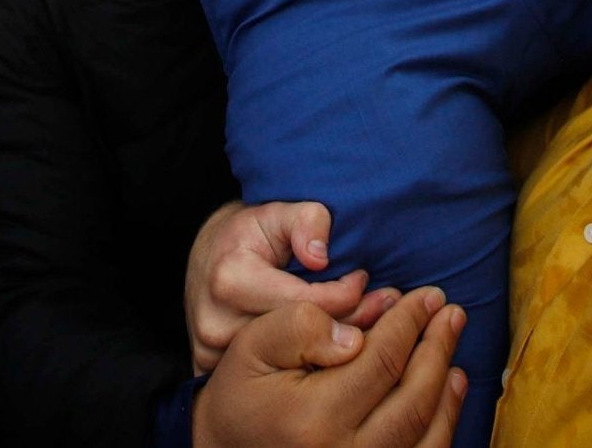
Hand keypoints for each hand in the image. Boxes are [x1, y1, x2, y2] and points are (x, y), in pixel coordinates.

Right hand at [186, 200, 394, 374]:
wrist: (207, 260)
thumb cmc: (249, 234)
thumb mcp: (277, 212)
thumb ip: (306, 220)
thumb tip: (319, 256)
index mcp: (231, 280)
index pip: (305, 303)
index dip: (346, 294)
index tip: (365, 281)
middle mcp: (218, 323)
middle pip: (300, 339)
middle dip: (349, 325)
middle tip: (384, 308)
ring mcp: (212, 354)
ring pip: (289, 366)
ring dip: (332, 352)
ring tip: (366, 332)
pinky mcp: (213, 371)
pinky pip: (269, 379)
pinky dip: (303, 368)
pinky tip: (329, 354)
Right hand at [193, 288, 467, 447]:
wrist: (226, 447)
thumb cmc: (243, 391)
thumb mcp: (255, 342)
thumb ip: (303, 325)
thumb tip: (357, 334)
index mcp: (314, 419)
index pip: (383, 361)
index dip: (411, 322)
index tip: (429, 295)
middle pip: (413, 400)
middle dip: (438, 349)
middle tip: (452, 312)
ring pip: (427, 437)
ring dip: (448, 389)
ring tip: (453, 348)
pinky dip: (443, 425)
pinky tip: (449, 392)